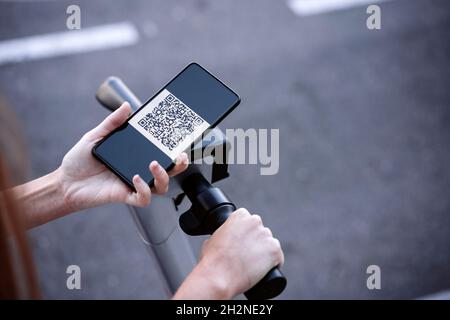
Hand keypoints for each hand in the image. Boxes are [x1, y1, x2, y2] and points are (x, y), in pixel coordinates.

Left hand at [58, 102, 187, 211]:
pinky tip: (135, 177)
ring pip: (161, 187)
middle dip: (180, 165)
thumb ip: (112, 123)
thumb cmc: (80, 160)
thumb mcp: (95, 136)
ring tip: (153, 164)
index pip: (160, 152)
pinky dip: (143, 189)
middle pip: (169, 171)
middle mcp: (138, 170)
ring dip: (162, 176)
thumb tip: (127, 106)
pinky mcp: (125, 196)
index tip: (179, 139)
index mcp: (134, 156)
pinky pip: (143, 198)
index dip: (173, 148)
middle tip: (180, 156)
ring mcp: (133, 184)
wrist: (65, 182)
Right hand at [174, 208, 283, 298]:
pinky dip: (274, 263)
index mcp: (239, 215)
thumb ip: (219, 234)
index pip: (248, 220)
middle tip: (248, 255)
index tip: (243, 243)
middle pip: (260, 230)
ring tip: (254, 265)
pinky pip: (278, 256)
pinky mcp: (274, 250)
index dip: (246, 232)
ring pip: (270, 242)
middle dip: (256, 241)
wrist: (219, 276)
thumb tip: (222, 238)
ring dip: (265, 251)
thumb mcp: (211, 240)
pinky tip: (267, 270)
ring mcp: (266, 235)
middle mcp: (254, 221)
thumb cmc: (212, 261)